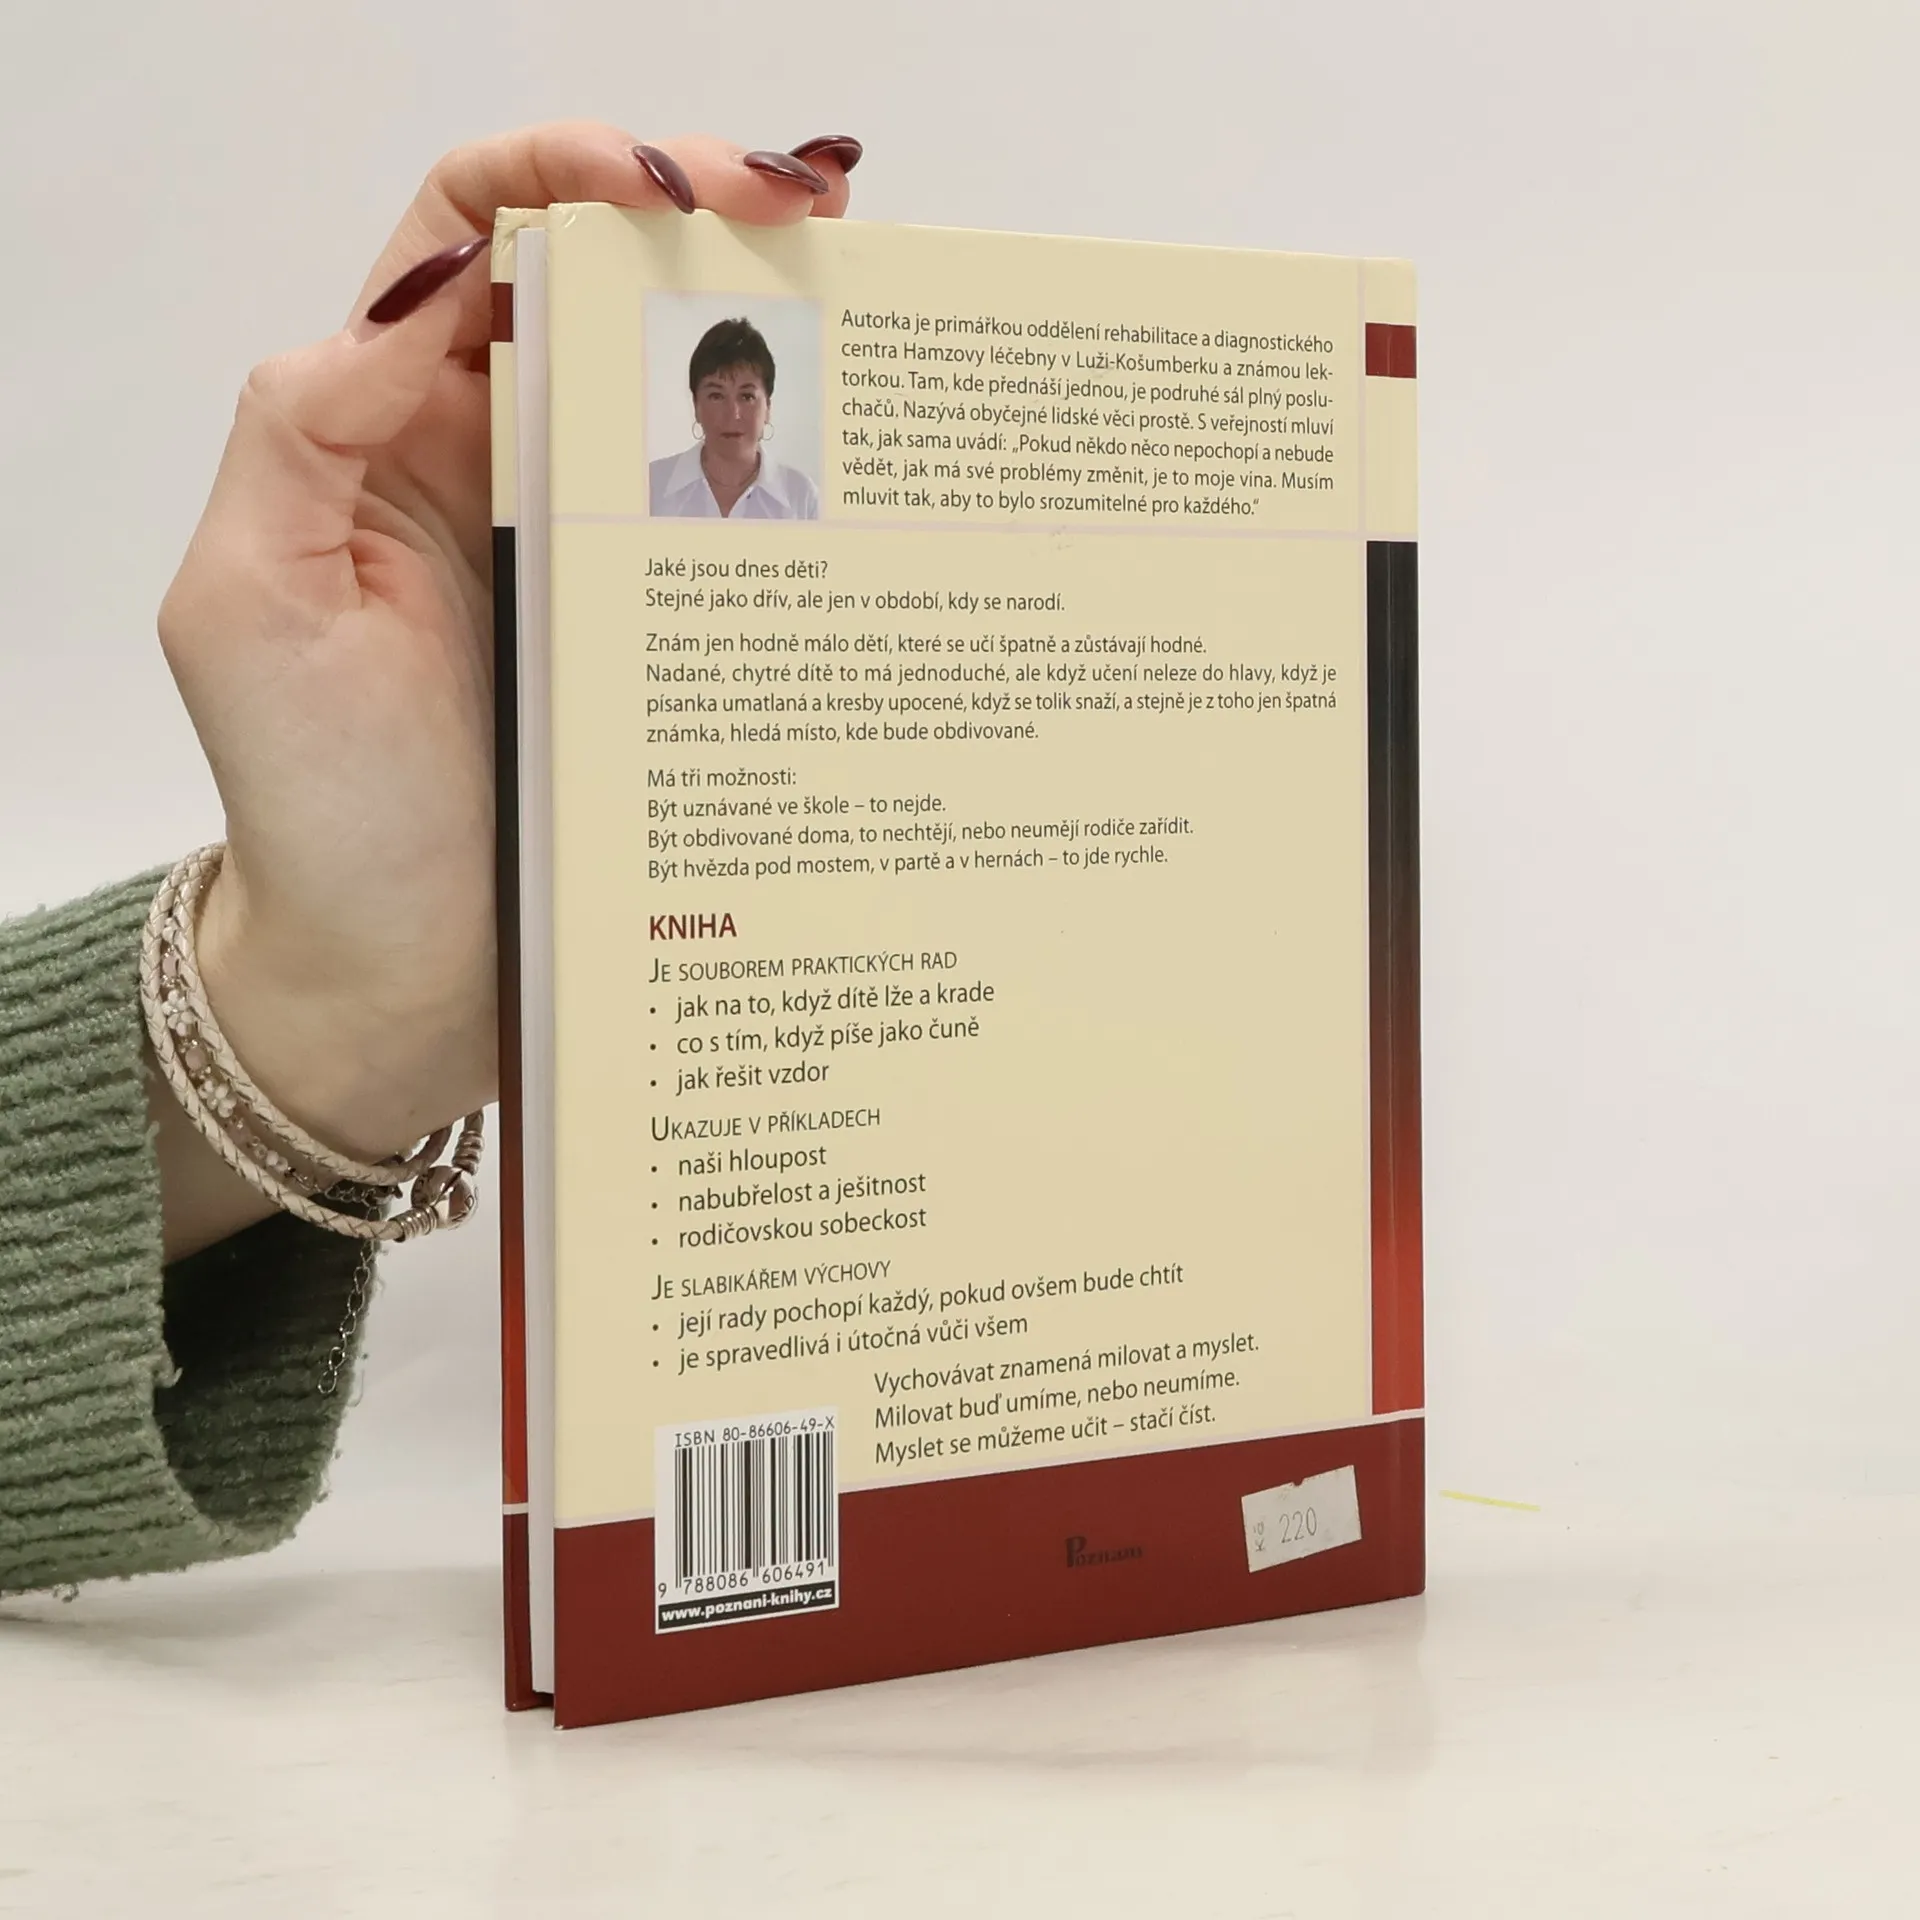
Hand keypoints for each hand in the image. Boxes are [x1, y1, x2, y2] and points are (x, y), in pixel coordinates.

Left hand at [153, 125, 857, 1257]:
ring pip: (679, 397)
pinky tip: (858, 478)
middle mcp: (493, 465)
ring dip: (769, 337)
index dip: (573, 167)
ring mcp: (585, 549)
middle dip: (710, 218)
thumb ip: (305, 422)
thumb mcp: (250, 603)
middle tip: (822, 213)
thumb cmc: (318, 811)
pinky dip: (793, 485)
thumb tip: (440, 282)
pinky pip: (725, 533)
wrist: (398, 979)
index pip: (475, 229)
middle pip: (603, 286)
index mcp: (383, 425)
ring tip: (865, 312)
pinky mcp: (657, 638)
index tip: (684, 184)